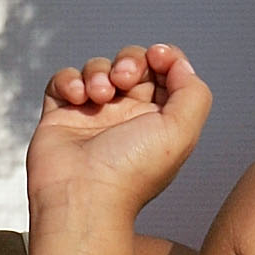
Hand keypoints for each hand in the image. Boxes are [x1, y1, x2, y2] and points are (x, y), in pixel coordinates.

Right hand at [26, 42, 211, 222]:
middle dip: (130, 61)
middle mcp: (127, 117)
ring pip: (98, 68)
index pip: (165, 72)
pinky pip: (64, 80)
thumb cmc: (133, 170)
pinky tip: (77, 99)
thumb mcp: (182, 133)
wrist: (82, 197)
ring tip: (99, 96)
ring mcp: (92, 115)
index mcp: (158, 120)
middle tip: (124, 80)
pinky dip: (70, 80)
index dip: (163, 57)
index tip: (156, 58)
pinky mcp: (61, 116)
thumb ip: (193, 93)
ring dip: (99, 71)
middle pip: (132, 63)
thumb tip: (177, 64)